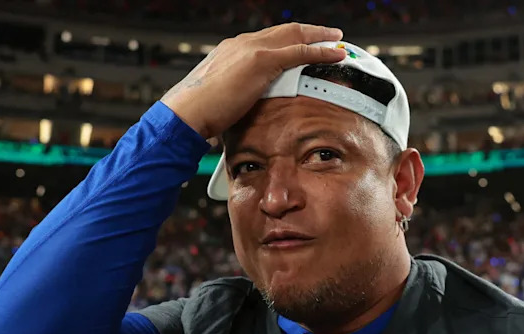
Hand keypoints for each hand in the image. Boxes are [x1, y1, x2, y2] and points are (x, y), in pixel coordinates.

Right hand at [161, 23, 346, 139]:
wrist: (187, 112)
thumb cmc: (200, 112)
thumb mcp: (223, 97)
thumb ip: (238, 93)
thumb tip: (245, 106)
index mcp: (232, 49)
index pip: (268, 39)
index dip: (289, 39)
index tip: (303, 43)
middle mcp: (242, 43)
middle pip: (284, 31)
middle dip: (308, 31)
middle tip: (328, 35)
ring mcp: (252, 49)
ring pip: (295, 36)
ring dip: (319, 37)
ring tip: (337, 40)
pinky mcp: (261, 60)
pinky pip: (300, 52)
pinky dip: (320, 51)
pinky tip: (335, 54)